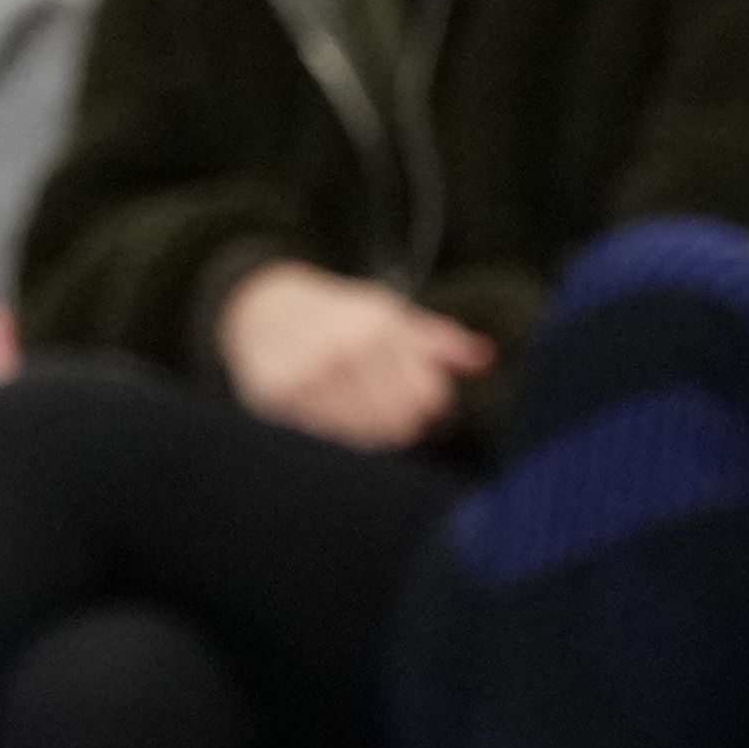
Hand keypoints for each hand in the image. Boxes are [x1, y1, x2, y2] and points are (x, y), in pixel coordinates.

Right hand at [216, 259, 490, 450]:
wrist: (264, 308)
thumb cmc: (340, 315)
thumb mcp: (391, 315)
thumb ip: (440, 340)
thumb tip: (485, 358)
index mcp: (377, 327)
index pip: (426, 398)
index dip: (432, 407)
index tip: (421, 402)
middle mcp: (342, 351)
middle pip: (398, 423)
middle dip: (402, 422)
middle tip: (386, 407)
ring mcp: (307, 377)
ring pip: (363, 437)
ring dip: (367, 430)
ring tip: (357, 407)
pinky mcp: (277, 400)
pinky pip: (325, 439)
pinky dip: (335, 433)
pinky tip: (331, 413)